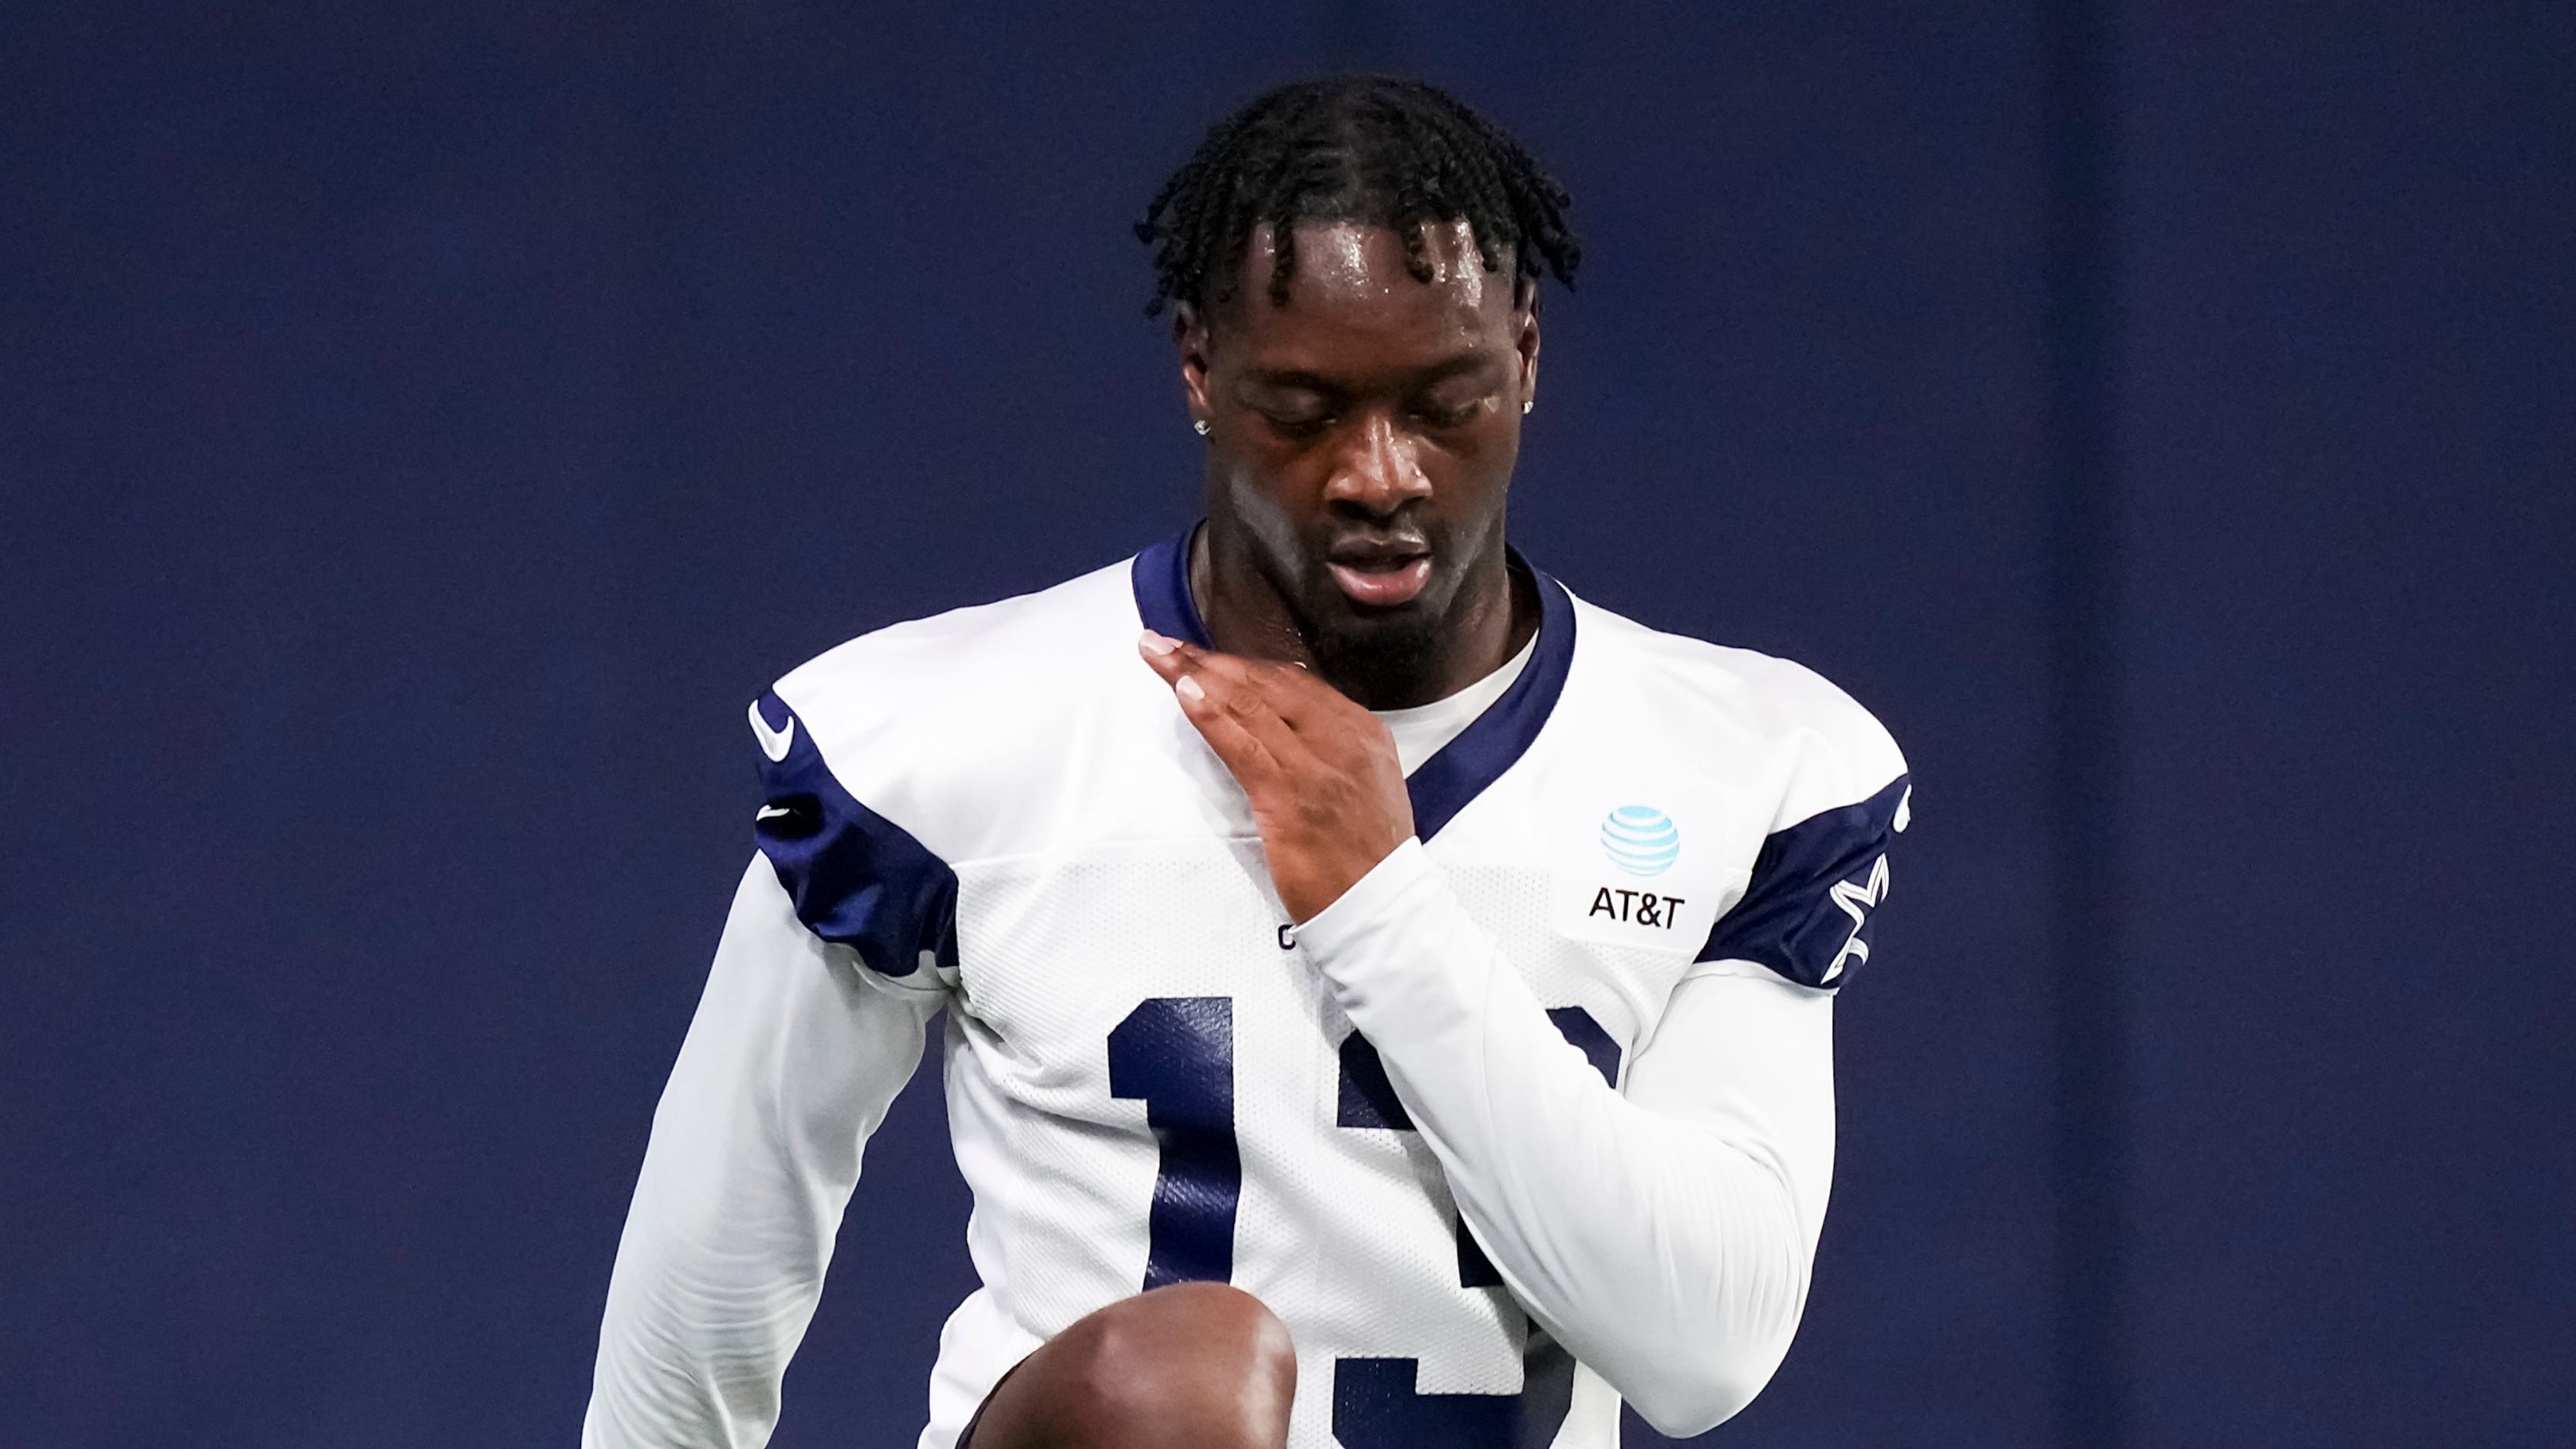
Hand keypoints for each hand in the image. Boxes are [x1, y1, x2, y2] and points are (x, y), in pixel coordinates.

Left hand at [1139, 630, 1414, 921]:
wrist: (1382, 906)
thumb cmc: (1366, 855)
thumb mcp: (1364, 784)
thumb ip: (1329, 748)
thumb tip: (1281, 722)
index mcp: (1360, 731)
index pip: (1294, 681)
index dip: (1244, 664)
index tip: (1207, 655)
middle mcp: (1340, 738)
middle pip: (1266, 684)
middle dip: (1211, 660)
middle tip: (1168, 644)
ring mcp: (1314, 765)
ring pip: (1248, 705)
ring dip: (1195, 675)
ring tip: (1160, 655)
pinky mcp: (1288, 796)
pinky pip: (1241, 743)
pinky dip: (1209, 714)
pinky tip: (1183, 692)